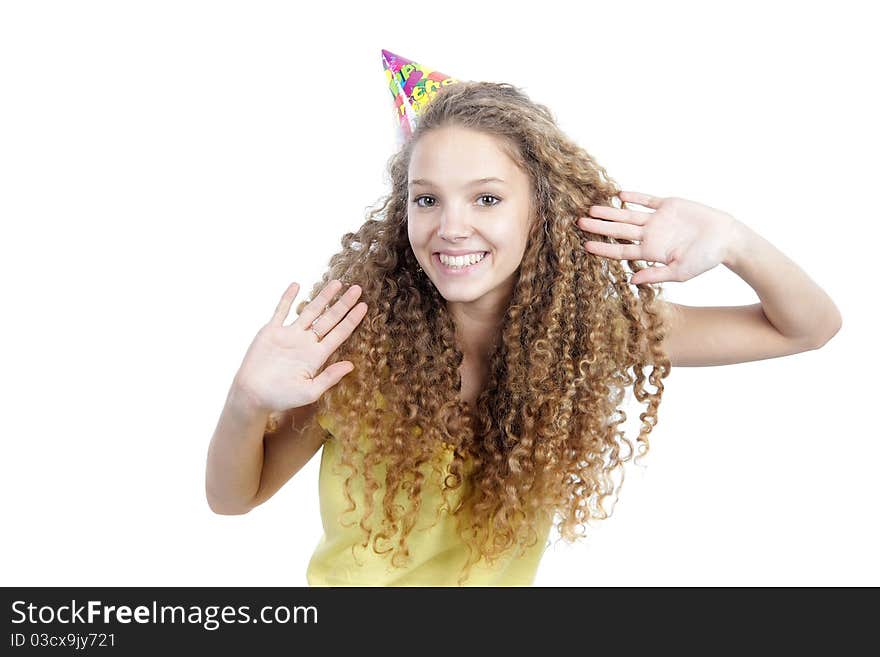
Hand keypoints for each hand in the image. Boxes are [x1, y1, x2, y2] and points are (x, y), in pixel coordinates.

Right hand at [233, 279, 367, 412]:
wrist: (252, 394)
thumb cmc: (280, 397)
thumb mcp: (310, 391)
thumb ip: (329, 377)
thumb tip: (351, 365)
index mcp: (316, 356)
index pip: (339, 333)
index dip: (352, 320)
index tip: (364, 306)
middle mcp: (306, 343)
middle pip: (329, 319)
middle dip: (343, 304)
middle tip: (358, 288)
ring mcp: (289, 335)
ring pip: (310, 311)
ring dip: (323, 297)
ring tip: (337, 283)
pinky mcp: (271, 332)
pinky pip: (281, 310)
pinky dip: (288, 298)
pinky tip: (297, 285)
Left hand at [577, 191, 739, 284]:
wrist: (726, 238)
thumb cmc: (705, 259)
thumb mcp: (680, 272)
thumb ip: (656, 274)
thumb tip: (631, 281)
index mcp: (650, 252)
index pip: (621, 251)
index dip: (603, 247)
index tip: (585, 245)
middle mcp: (650, 235)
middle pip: (618, 231)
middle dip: (599, 226)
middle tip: (579, 222)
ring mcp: (657, 219)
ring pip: (628, 214)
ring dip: (610, 211)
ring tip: (592, 208)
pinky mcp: (668, 205)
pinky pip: (647, 199)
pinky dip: (634, 196)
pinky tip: (619, 194)